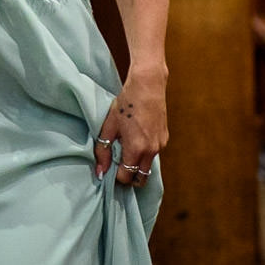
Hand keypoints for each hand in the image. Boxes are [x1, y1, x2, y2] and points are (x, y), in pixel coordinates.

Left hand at [92, 65, 167, 186]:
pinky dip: (144, 154)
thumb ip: (103, 151)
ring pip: (148, 167)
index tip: (109, 168)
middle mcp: (151, 151)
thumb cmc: (126, 104)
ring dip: (137, 165)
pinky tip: (135, 140)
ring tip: (125, 150)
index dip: (116, 176)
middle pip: (141, 178)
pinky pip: (153, 155)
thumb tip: (100, 172)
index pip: (126, 177)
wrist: (147, 86)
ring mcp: (160, 145)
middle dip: (129, 176)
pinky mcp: (164, 139)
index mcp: (136, 149)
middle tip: (117, 167)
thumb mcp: (109, 126)